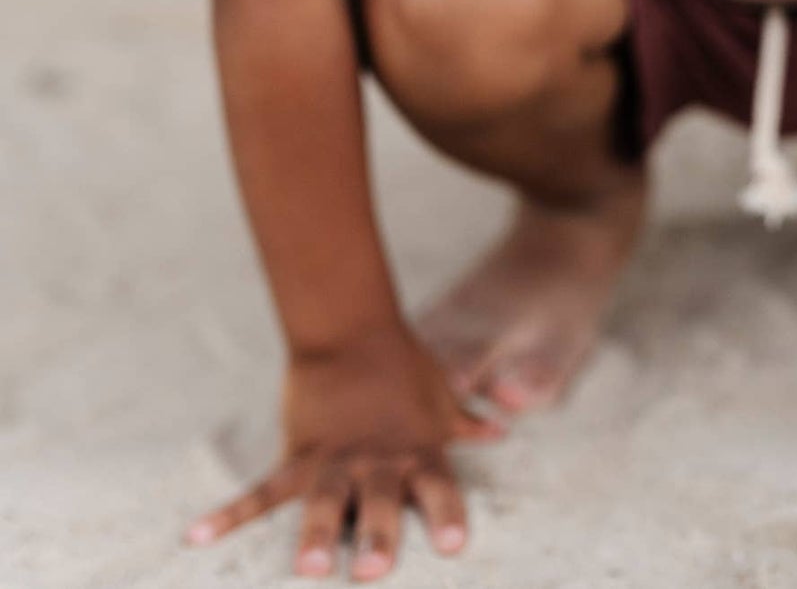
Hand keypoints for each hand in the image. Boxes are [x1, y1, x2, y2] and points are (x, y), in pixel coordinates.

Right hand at [184, 325, 503, 578]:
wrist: (352, 328)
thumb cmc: (404, 366)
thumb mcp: (442, 395)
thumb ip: (466, 422)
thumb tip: (501, 433)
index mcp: (418, 452)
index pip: (440, 489)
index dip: (447, 516)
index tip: (454, 546)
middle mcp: (378, 461)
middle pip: (379, 501)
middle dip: (375, 534)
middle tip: (371, 570)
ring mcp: (335, 459)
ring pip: (323, 501)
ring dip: (315, 534)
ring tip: (307, 569)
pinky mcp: (298, 453)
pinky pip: (263, 489)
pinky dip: (231, 514)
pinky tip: (199, 536)